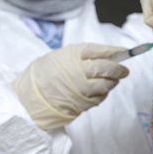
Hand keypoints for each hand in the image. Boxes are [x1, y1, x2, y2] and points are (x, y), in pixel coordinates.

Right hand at [13, 43, 129, 129]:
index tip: (124, 51)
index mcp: (71, 55)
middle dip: (118, 68)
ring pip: (106, 84)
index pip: (99, 50)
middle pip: (106, 67)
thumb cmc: (42, 75)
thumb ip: (80, 56)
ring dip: (113, 82)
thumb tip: (107, 55)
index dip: (114, 51)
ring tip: (113, 80)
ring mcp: (81, 88)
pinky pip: (100, 98)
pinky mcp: (82, 103)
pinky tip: (101, 91)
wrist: (27, 98)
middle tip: (125, 70)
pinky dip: (104, 94)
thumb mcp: (59, 57)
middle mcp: (78, 71)